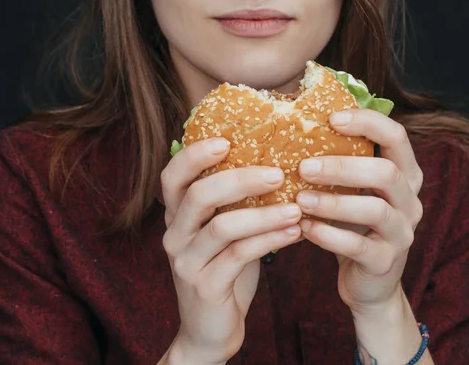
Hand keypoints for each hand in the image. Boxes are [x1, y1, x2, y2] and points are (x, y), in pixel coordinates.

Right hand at [160, 138, 302, 363]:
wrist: (210, 328)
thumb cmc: (223, 270)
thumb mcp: (223, 232)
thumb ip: (234, 204)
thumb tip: (276, 163)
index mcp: (176, 216)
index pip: (172, 176)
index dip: (194, 155)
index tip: (226, 139)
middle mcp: (174, 235)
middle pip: (198, 195)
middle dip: (239, 179)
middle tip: (277, 172)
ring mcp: (186, 262)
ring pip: (222, 227)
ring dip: (264, 213)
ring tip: (296, 207)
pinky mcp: (205, 286)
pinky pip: (239, 256)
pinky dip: (269, 240)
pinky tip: (295, 233)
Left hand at [295, 109, 423, 313]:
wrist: (367, 280)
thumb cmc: (353, 225)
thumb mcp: (353, 191)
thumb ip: (340, 164)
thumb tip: (296, 126)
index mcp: (404, 174)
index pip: (397, 137)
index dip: (368, 123)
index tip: (332, 118)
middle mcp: (410, 201)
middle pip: (386, 173)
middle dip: (342, 166)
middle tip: (303, 167)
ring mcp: (402, 233)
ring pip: (374, 210)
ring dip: (333, 202)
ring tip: (299, 199)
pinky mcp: (386, 261)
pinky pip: (358, 246)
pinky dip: (328, 235)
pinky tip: (304, 228)